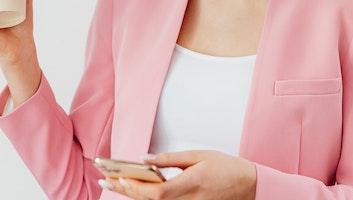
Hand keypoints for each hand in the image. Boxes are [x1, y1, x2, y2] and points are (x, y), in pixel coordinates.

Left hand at [102, 150, 255, 199]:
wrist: (247, 186)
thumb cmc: (224, 167)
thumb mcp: (199, 155)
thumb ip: (171, 159)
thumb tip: (146, 159)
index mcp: (190, 184)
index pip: (157, 193)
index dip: (135, 188)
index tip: (117, 178)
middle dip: (125, 191)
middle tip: (105, 181)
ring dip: (132, 195)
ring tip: (113, 183)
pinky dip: (146, 198)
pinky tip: (134, 189)